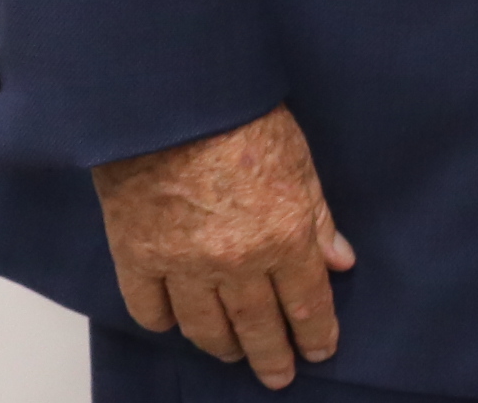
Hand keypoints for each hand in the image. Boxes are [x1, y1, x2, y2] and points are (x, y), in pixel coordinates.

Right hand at [93, 104, 356, 389]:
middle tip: (280, 376)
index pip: (307, 303)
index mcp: (283, 237)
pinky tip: (176, 324)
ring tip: (233, 354)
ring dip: (223, 347)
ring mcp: (183, 266)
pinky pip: (151, 310)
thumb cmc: (241, 118)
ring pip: (205, 328)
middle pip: (258, 327)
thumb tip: (340, 260)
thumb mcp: (300, 162)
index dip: (316, 333)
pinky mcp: (137, 259)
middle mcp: (235, 263)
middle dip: (273, 356)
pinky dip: (165, 322)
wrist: (172, 101)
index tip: (320, 351)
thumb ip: (318, 218)